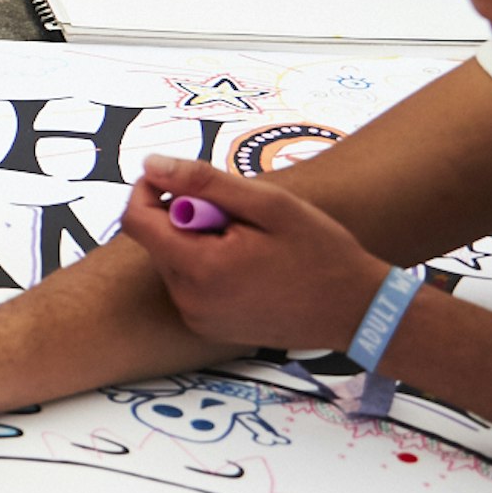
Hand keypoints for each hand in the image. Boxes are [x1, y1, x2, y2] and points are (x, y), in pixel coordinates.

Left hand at [119, 156, 395, 353]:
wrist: (356, 312)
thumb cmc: (321, 252)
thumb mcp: (269, 205)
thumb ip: (203, 183)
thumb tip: (151, 164)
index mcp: (200, 268)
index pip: (135, 220)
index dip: (148, 190)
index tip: (177, 178)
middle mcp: (189, 300)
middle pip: (157, 240)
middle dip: (185, 216)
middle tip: (238, 217)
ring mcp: (197, 319)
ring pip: (173, 262)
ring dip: (198, 242)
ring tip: (249, 244)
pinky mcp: (207, 328)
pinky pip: (189, 286)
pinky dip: (207, 267)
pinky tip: (249, 267)